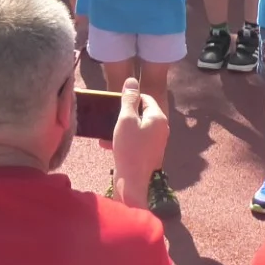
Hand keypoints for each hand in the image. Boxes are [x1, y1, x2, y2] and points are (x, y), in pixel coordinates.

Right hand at [109, 75, 168, 193]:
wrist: (134, 184)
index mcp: (158, 118)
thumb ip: (128, 99)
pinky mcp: (146, 155)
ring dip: (119, 128)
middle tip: (108, 116)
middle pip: (140, 113)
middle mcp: (159, 129)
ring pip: (135, 128)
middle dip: (123, 114)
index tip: (114, 103)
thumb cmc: (130, 149)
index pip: (145, 98)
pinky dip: (122, 140)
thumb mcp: (126, 119)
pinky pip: (134, 141)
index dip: (130, 98)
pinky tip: (106, 144)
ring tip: (104, 131)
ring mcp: (154, 143)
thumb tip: (132, 80)